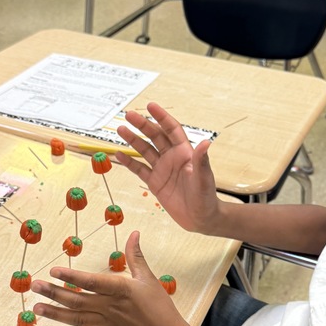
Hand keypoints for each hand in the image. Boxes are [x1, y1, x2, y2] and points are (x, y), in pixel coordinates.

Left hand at [31, 231, 191, 325]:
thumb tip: (133, 233)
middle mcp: (109, 307)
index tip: (54, 270)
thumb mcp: (148, 278)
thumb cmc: (159, 306)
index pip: (91, 281)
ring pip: (75, 317)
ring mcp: (106, 323)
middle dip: (54, 292)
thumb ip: (136, 256)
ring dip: (54, 312)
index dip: (71, 276)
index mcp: (120, 289)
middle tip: (35, 286)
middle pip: (77, 299)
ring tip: (35, 307)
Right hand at [115, 102, 220, 233]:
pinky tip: (118, 154)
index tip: (151, 106)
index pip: (172, 130)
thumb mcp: (203, 178)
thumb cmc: (206, 197)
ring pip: (145, 150)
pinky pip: (139, 169)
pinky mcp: (154, 183)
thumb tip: (206, 142)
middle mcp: (172, 158)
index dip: (162, 117)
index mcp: (185, 153)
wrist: (200, 219)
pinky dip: (129, 162)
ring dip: (133, 140)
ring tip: (121, 129)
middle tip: (129, 115)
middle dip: (143, 125)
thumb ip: (201, 160)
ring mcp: (162, 169)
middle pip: (155, 136)